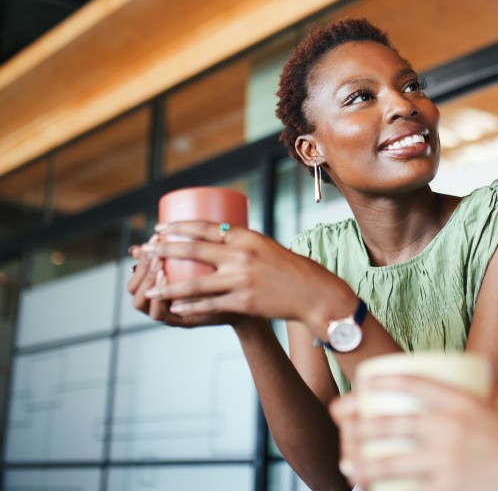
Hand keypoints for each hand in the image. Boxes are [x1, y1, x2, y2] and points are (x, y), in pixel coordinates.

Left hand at [138, 221, 349, 328]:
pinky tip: (176, 308)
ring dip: (168, 287)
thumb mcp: (266, 247)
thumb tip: (213, 240)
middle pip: (193, 251)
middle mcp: (241, 255)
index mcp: (246, 237)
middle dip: (164, 251)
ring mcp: (241, 280)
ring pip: (194, 283)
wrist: (313, 293)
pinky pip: (209, 305)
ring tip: (150, 289)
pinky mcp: (243, 302)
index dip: (178, 228)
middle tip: (145, 252)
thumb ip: (240, 245)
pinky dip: (189, 307)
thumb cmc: (290, 269)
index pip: (205, 228)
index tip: (159, 229)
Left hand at [330, 376, 497, 490]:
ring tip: (347, 462)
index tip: (364, 380)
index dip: (385, 378)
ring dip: (361, 460)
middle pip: (391, 422)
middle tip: (340, 418)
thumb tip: (488, 383)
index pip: (415, 384)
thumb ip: (496, 396)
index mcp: (464, 404)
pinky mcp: (446, 490)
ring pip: (389, 460)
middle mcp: (450, 430)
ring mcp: (446, 462)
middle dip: (357, 419)